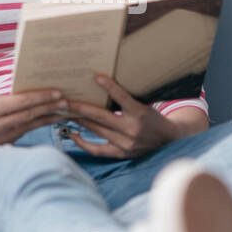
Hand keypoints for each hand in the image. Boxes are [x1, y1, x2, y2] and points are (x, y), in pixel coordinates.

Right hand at [0, 89, 70, 154]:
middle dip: (51, 108)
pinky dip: (34, 127)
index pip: (22, 102)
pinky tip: (44, 122)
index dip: (42, 97)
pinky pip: (20, 135)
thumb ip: (2, 101)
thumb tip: (25, 96)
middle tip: (68, 102)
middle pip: (29, 115)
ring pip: (28, 126)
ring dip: (47, 118)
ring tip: (62, 111)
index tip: (58, 93)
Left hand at [62, 73, 180, 158]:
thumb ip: (125, 100)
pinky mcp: (120, 153)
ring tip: (65, 113)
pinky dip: (83, 143)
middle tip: (63, 100)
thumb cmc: (153, 118)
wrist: (168, 140)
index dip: (109, 87)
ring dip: (79, 121)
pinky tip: (73, 134)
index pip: (122, 97)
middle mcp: (131, 129)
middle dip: (79, 108)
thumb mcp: (144, 105)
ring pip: (96, 130)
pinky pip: (97, 150)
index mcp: (139, 113)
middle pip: (100, 117)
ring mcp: (125, 143)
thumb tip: (102, 85)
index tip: (96, 77)